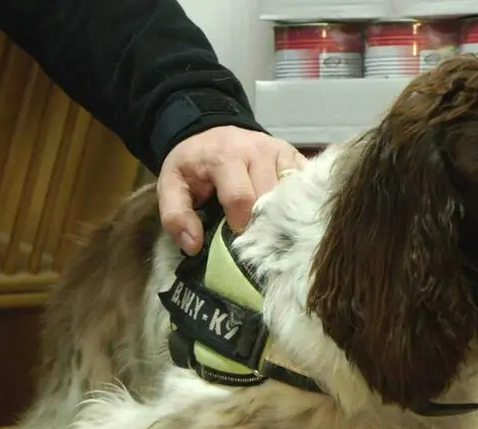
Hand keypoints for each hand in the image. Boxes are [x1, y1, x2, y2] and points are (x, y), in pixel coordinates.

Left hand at [158, 126, 305, 254]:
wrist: (211, 132)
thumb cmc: (193, 165)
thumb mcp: (171, 186)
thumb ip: (175, 216)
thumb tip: (194, 246)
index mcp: (225, 157)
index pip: (241, 198)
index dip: (240, 224)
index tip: (235, 239)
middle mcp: (257, 150)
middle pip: (270, 199)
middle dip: (262, 223)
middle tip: (255, 238)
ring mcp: (280, 152)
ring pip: (290, 194)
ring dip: (281, 215)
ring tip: (270, 228)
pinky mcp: (294, 155)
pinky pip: (305, 184)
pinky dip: (299, 203)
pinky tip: (289, 214)